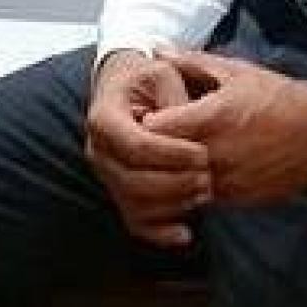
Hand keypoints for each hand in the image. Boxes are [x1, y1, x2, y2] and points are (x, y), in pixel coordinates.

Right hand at [86, 50, 211, 247]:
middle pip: (134, 181)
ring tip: (205, 192)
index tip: (202, 154)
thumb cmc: (147, 78)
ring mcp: (106, 176)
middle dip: (176, 183)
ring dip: (173, 205)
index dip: (171, 154)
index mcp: (104, 118)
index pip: (135, 146)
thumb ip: (175, 100)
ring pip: (135, 205)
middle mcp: (98, 151)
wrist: (125, 86)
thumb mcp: (162, 73)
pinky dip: (159, 233)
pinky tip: (186, 233)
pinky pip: (134, 222)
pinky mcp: (117, 193)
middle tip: (208, 176)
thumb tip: (186, 132)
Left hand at [144, 50, 306, 205]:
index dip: (145, 124)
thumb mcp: (234, 71)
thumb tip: (158, 48)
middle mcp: (215, 154)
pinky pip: (205, 199)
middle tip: (153, 140)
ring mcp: (228, 181)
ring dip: (175, 174)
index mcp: (210, 119)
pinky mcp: (240, 199)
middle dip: (155, 152)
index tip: (147, 116)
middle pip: (163, 162)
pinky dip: (197, 187)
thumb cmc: (276, 95)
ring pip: (182, 186)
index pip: (155, 130)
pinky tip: (200, 171)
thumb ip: (191, 62)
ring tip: (176, 157)